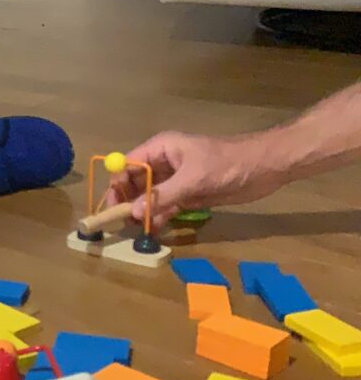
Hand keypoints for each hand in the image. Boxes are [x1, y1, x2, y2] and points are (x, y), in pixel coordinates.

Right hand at [107, 131, 282, 227]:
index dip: (117, 184)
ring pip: (150, 197)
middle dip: (128, 201)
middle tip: (122, 222)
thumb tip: (133, 212)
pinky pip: (166, 207)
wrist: (266, 167)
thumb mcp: (194, 179)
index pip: (128, 165)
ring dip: (143, 212)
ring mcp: (176, 180)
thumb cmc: (228, 164)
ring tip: (138, 230)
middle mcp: (163, 164)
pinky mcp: (188, 195)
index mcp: (161, 149)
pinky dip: (160, 217)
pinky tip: (155, 230)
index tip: (112, 206)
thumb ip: (163, 196)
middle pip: (135, 182)